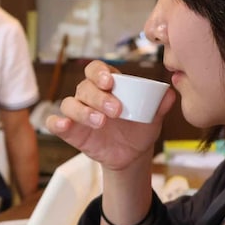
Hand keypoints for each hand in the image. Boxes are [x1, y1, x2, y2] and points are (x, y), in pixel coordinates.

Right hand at [45, 60, 175, 170]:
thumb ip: (160, 105)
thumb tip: (169, 94)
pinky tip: (64, 125)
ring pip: (69, 104)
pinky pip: (54, 123)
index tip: (111, 83)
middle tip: (116, 111)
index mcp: (107, 85)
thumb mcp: (153, 117)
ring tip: (101, 122)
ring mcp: (78, 113)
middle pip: (84, 87)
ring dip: (83, 111)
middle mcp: (89, 95)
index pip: (96, 69)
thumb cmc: (140, 128)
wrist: (132, 155)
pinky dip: (56, 122)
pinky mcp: (70, 130)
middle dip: (99, 97)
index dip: (99, 73)